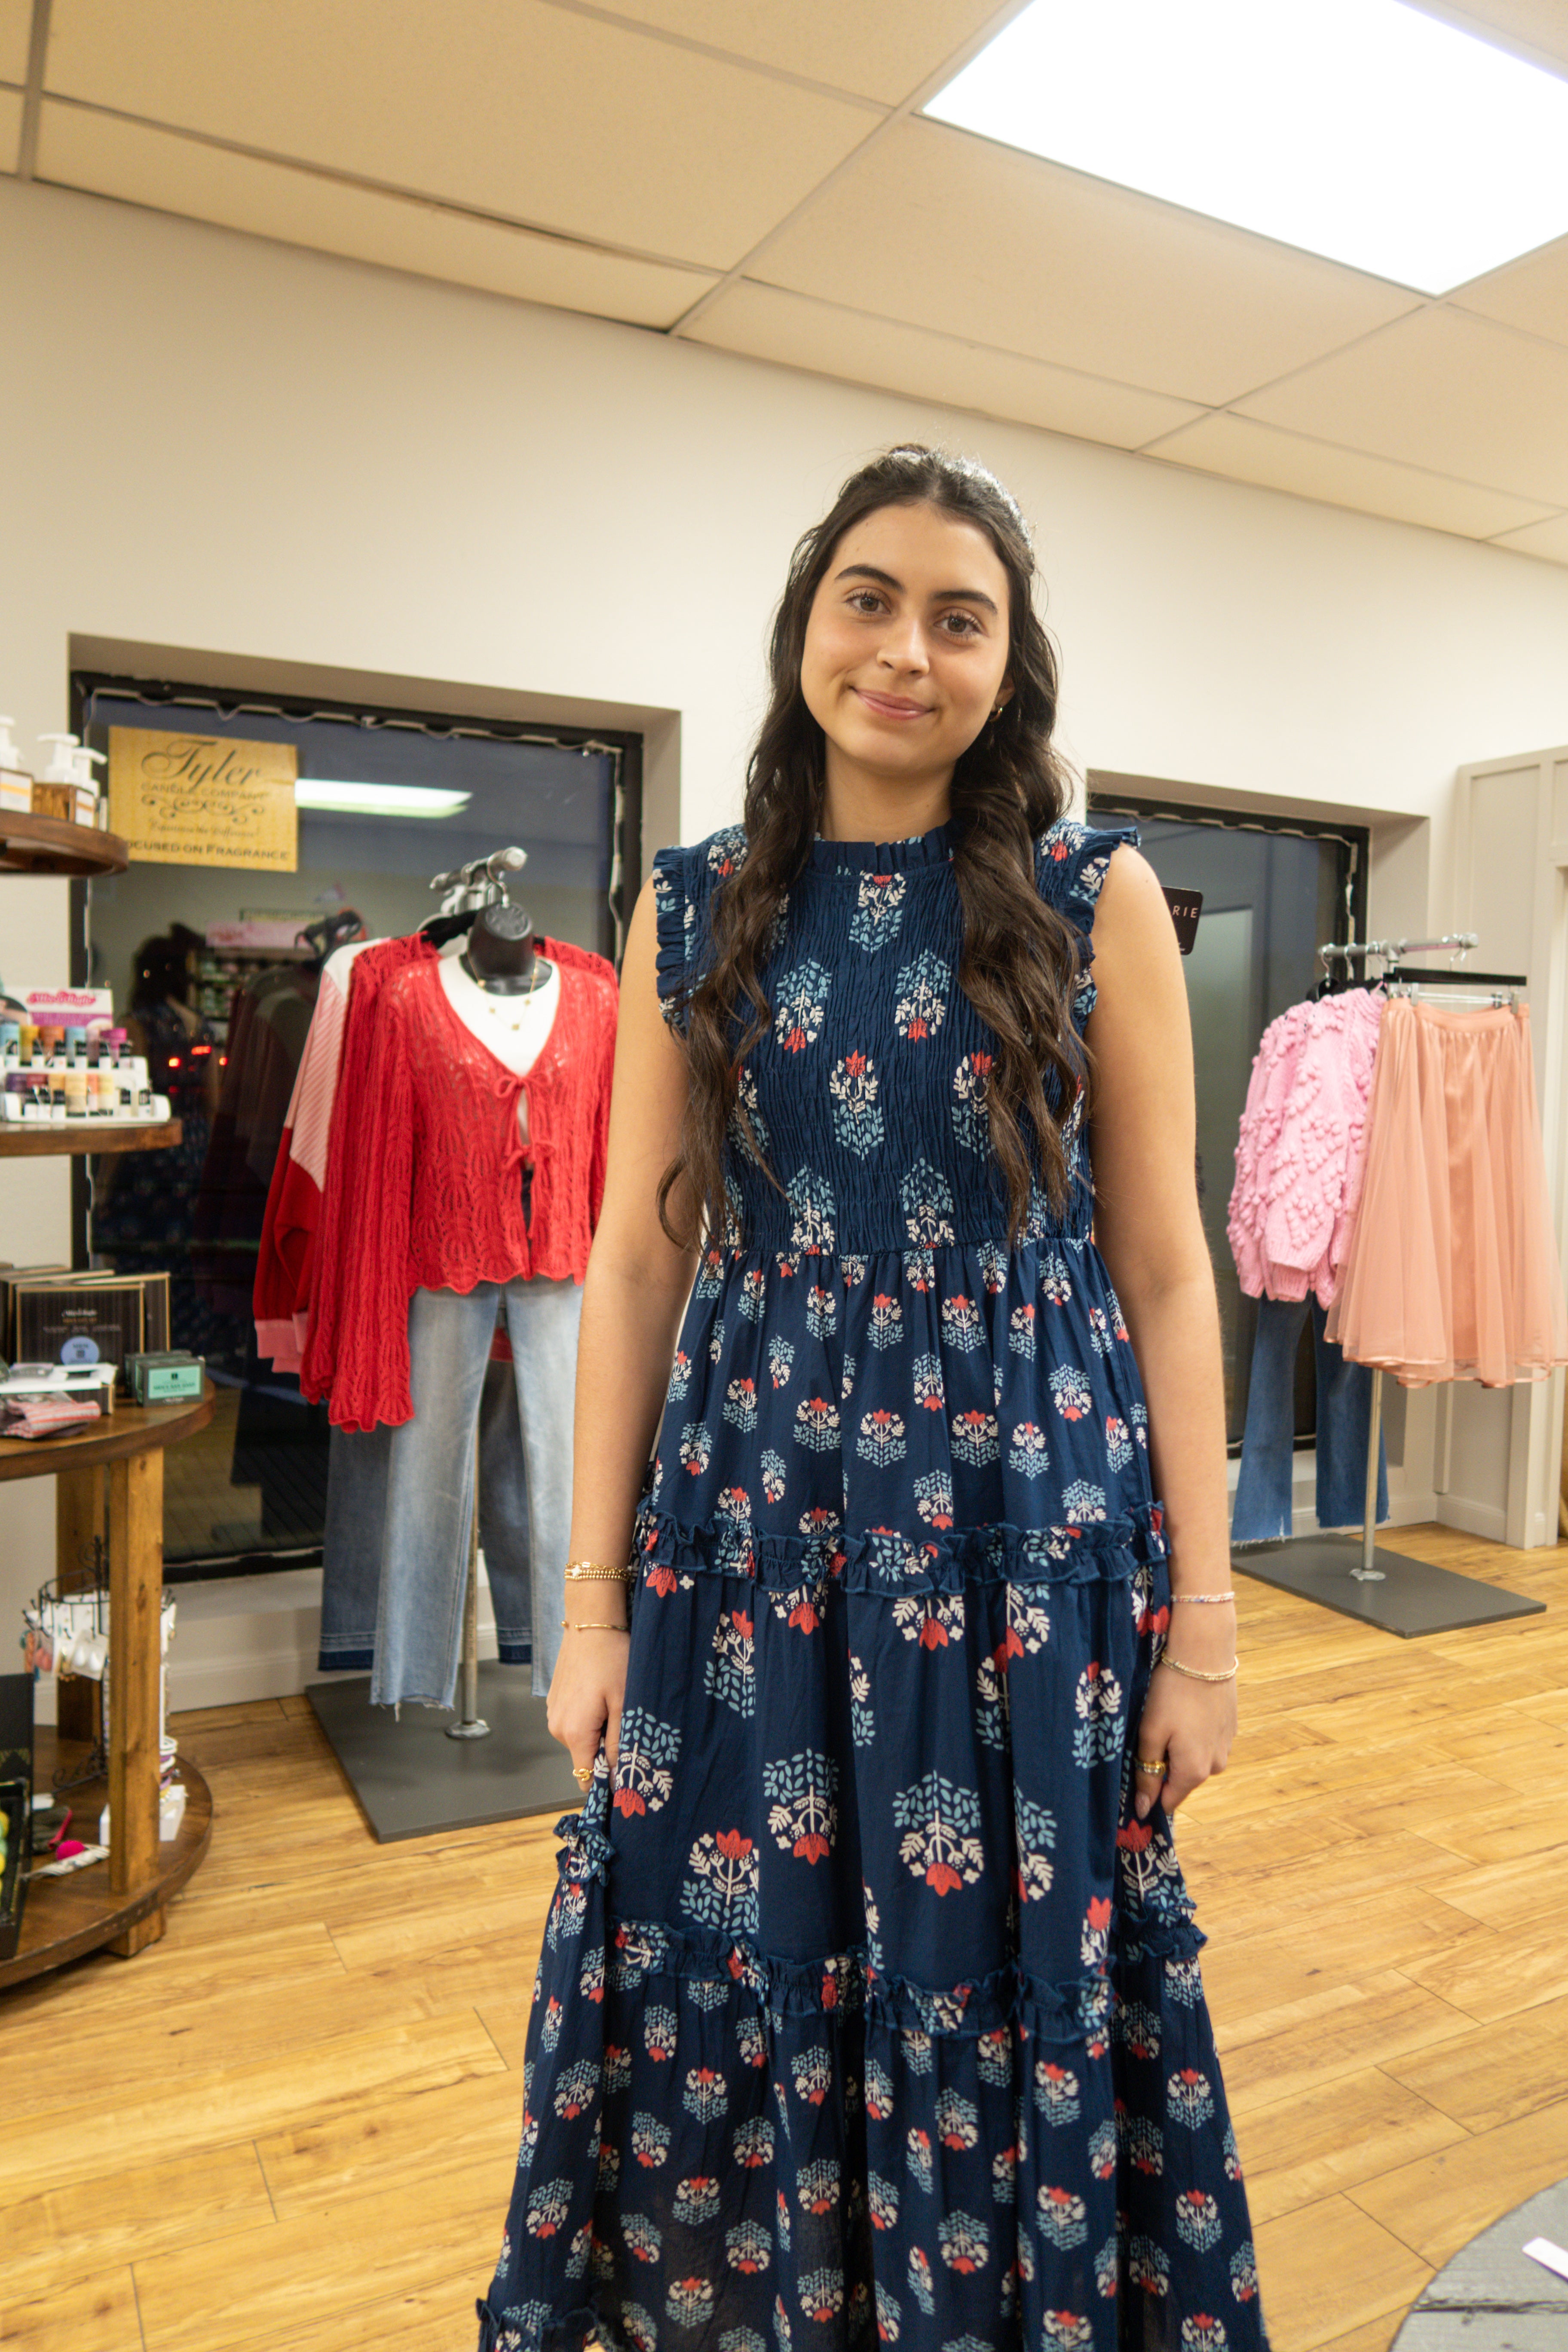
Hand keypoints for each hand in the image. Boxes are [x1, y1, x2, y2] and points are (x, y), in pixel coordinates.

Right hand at [546, 1626, 629, 1785]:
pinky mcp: (554, 1700)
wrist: (591, 1623)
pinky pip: (573, 1721)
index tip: (625, 1774)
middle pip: (584, 1757)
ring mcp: (552, 1712)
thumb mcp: (624, 1704)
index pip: (586, 1777)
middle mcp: (557, 1727)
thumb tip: (615, 1777)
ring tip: (613, 1703)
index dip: (605, 1781)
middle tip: (626, 1724)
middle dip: (605, 1750)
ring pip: (580, 1738)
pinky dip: (588, 1716)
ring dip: (597, 1731)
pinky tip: (600, 1694)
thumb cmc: (612, 1660)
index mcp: (574, 1732)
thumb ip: (618, 1744)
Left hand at [1132, 1604, 1236, 1819]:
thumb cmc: (1171, 1694)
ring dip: (1179, 1749)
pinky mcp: (1230, 1729)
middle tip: (1150, 1734)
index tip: (1135, 1771)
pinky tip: (1185, 1711)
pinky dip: (1193, 1734)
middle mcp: (1215, 1766)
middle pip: (1181, 1780)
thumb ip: (1147, 1773)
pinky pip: (1206, 1743)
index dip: (1149, 1792)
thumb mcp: (1150, 1733)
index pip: (1168, 1801)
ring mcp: (1226, 1747)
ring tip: (1168, 1719)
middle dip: (1163, 1765)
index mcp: (1194, 1772)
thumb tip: (1145, 1810)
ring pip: (1194, 1760)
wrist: (1204, 1655)